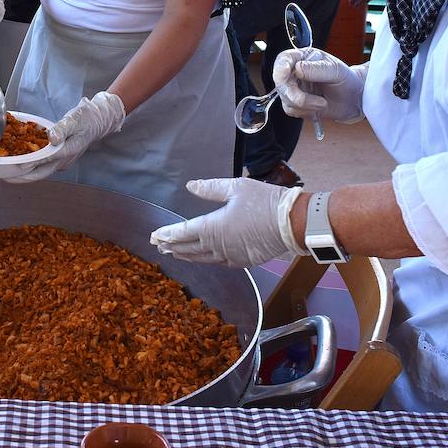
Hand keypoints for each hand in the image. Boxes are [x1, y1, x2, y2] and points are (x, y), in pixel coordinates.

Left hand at [6, 91, 124, 182]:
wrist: (99, 121)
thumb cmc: (87, 118)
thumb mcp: (75, 119)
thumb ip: (62, 128)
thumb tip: (52, 138)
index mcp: (68, 150)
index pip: (46, 159)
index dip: (30, 163)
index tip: (16, 166)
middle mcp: (64, 160)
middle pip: (41, 173)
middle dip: (23, 177)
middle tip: (5, 178)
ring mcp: (62, 161)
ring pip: (41, 171)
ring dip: (25, 174)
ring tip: (8, 174)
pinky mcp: (59, 159)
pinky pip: (43, 165)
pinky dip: (31, 166)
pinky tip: (19, 164)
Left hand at [150, 179, 304, 267]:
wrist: (293, 223)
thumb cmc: (264, 201)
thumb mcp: (236, 187)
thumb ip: (210, 188)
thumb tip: (190, 186)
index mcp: (213, 227)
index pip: (182, 232)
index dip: (167, 234)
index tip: (154, 235)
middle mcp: (218, 246)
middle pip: (188, 248)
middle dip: (171, 246)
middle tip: (158, 246)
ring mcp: (230, 256)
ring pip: (201, 258)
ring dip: (186, 255)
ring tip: (174, 253)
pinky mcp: (243, 261)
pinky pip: (217, 262)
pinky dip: (205, 259)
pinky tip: (202, 257)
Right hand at [272, 48, 365, 122]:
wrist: (353, 99)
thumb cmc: (346, 79)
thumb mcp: (336, 70)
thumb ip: (317, 69)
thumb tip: (298, 69)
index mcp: (302, 58)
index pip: (283, 61)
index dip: (280, 70)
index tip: (286, 78)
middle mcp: (294, 72)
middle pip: (281, 84)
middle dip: (296, 96)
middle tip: (317, 102)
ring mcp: (294, 88)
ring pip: (285, 99)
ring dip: (305, 105)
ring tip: (323, 103)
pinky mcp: (296, 104)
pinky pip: (291, 110)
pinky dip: (305, 112)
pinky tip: (318, 108)